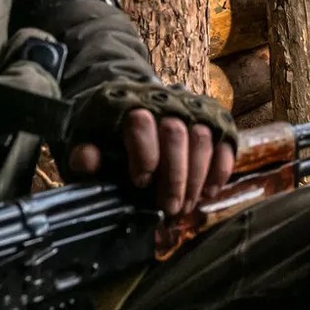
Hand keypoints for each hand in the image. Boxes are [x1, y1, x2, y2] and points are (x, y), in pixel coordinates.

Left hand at [65, 82, 238, 216]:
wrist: (128, 107)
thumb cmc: (105, 133)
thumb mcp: (85, 142)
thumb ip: (85, 154)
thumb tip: (87, 159)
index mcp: (128, 104)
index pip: (141, 121)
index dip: (144, 154)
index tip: (140, 182)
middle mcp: (164, 102)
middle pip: (177, 133)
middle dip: (175, 176)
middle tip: (170, 208)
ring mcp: (192, 110)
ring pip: (203, 138)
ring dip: (197, 177)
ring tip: (186, 206)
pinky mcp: (213, 121)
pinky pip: (225, 142)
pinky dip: (220, 169)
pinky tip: (209, 192)